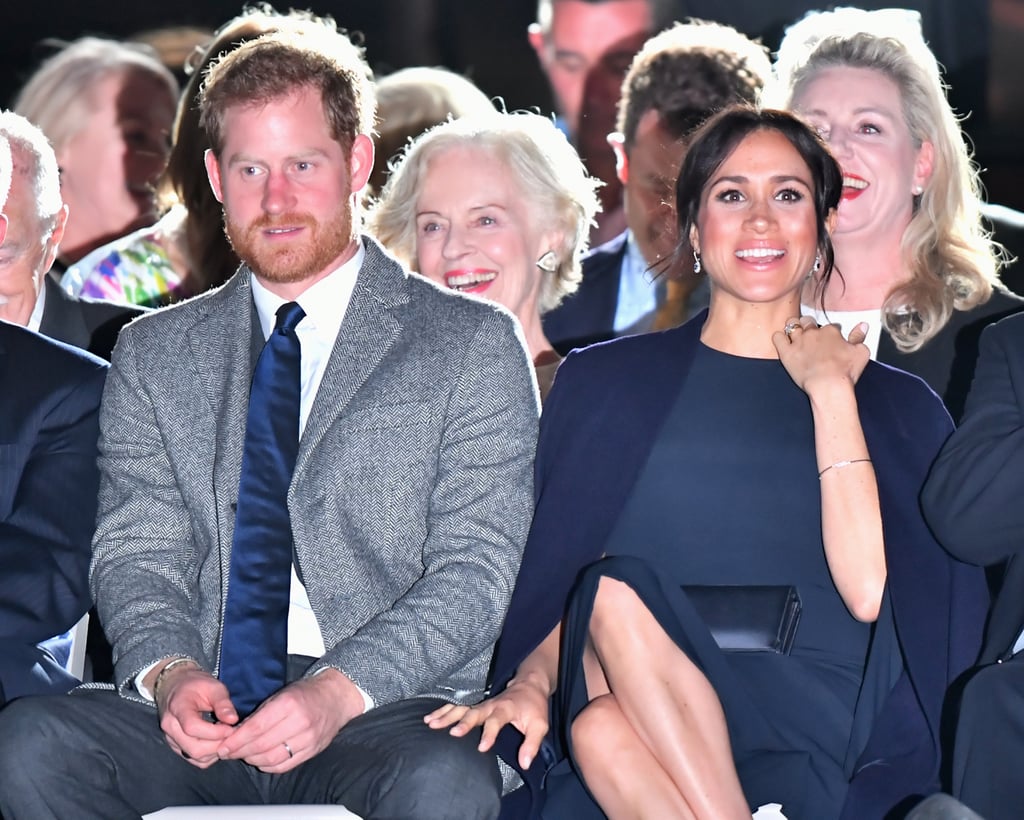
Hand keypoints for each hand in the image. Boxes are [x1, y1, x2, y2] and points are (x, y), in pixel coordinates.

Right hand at [156, 666, 238, 768]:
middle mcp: (171, 727)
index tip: (231, 727)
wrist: (176, 687)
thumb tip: (233, 720)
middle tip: (232, 733)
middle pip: (194, 748)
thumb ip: (223, 703)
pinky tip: (218, 742)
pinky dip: (209, 755)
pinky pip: (193, 759)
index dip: (215, 732)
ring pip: (194, 757)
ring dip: (215, 751)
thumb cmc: (196, 685)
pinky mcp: (176, 746)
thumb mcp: (213, 686)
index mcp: (178, 708)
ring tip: (226, 736)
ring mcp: (171, 739)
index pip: (193, 728)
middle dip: (218, 744)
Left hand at [216, 669, 363, 772]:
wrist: (335, 697)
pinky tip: (261, 760)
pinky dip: (268, 766)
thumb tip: (237, 732)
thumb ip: (260, 713)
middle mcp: (299, 723)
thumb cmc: (307, 693)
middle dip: (240, 751)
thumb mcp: (282, 694)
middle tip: (228, 752)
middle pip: (262, 745)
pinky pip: (285, 765)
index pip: (256, 727)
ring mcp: (308, 739)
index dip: (237, 740)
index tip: (224, 745)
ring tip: (243, 755)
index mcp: (289, 704)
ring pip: (272, 758)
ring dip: (252, 759)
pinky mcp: (312, 750)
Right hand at [424, 678, 549, 769]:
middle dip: (462, 722)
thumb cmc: (533, 707)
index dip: (489, 733)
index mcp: (506, 708)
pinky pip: (456, 706)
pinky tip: (429, 717)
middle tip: (451, 732)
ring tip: (430, 723)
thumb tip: (524, 763)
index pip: (496, 720)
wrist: (528, 685)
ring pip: (461, 707)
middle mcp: (490, 704)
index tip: (481, 747)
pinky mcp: (475, 704)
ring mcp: (481, 703)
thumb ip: (532, 744)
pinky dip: (442, 710)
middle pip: (474, 712)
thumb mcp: (540, 725)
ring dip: (446, 714)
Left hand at [773, 316, 869, 393]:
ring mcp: (798, 341)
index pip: (830, 326)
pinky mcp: (786, 352)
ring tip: (795, 333)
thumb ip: (859, 336)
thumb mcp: (861, 352)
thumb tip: (862, 326)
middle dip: (810, 324)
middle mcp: (813, 333)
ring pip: (792, 324)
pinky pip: (778, 337)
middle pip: (808, 321)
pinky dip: (779, 337)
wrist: (829, 385)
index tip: (832, 341)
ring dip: (793, 326)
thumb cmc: (845, 372)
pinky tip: (782, 341)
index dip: (831, 333)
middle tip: (811, 335)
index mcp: (831, 332)